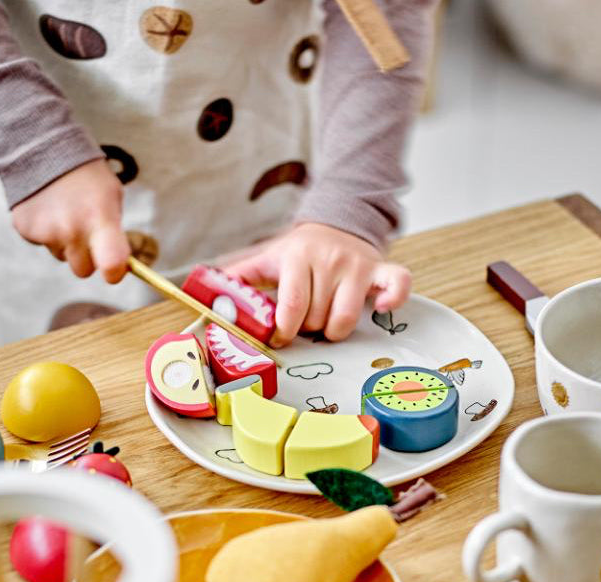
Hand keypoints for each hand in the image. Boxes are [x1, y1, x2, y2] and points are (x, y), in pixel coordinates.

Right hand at [11, 159, 129, 283]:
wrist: (42, 146)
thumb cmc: (86, 175)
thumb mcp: (111, 196)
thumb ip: (115, 231)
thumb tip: (119, 264)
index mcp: (99, 219)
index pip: (111, 265)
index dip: (114, 272)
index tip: (114, 269)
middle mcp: (72, 229)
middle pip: (83, 270)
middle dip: (87, 257)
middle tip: (86, 232)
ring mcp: (46, 231)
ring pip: (62, 257)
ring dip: (65, 243)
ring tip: (65, 212)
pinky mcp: (25, 229)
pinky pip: (42, 244)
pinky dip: (45, 232)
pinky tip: (48, 210)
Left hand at [220, 223, 411, 346]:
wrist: (335, 225)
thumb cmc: (299, 252)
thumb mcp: (268, 259)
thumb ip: (240, 277)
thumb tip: (203, 291)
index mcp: (297, 257)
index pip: (290, 307)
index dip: (283, 330)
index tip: (279, 337)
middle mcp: (329, 259)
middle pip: (316, 319)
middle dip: (307, 328)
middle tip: (304, 320)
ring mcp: (358, 265)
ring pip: (345, 320)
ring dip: (333, 329)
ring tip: (326, 320)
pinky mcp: (382, 270)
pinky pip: (397, 285)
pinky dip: (392, 300)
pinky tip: (379, 309)